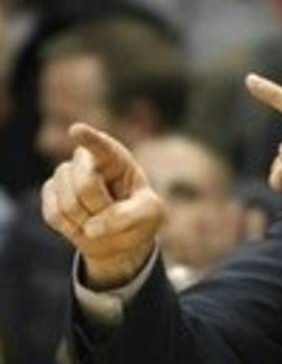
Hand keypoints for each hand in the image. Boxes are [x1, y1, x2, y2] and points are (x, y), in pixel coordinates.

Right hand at [41, 124, 163, 289]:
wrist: (121, 233)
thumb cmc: (140, 215)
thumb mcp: (149, 214)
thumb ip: (127, 216)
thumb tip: (91, 228)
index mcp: (115, 158)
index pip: (102, 146)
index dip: (89, 138)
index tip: (77, 130)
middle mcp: (86, 161)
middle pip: (85, 184)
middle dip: (101, 206)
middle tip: (113, 211)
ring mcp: (65, 175)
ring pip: (68, 203)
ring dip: (87, 220)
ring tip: (100, 219)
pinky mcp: (50, 193)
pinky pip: (54, 215)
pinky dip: (72, 228)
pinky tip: (83, 225)